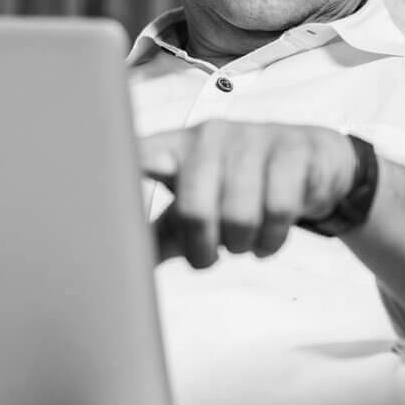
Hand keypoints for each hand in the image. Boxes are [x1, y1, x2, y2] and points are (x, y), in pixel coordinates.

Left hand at [138, 120, 359, 268]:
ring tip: (247, 241)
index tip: (91, 188)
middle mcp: (210, 135)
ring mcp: (253, 137)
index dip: (118, 168)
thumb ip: (164, 234)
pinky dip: (274, 237)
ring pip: (240, 214)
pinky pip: (279, 208)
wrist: (313, 162)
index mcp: (176, 147)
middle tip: (213, 255)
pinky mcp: (292, 148)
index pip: (138, 152)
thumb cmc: (242, 187)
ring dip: (245, 244)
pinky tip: (271, 236)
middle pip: (193, 209)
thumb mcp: (200, 207)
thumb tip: (122, 269)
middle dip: (204, 247)